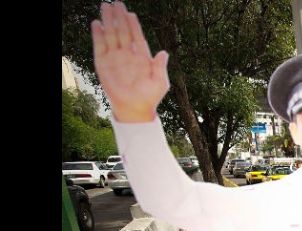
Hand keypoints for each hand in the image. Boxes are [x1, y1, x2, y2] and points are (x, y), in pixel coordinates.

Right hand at [91, 1, 169, 121]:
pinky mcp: (103, 63)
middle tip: (116, 3)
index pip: (137, 36)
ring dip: (108, 21)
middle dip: (119, 17)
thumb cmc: (150, 97)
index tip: (130, 13)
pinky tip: (97, 24)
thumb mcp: (160, 82)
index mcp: (142, 56)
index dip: (134, 25)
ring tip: (105, 6)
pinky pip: (100, 46)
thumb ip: (160, 67)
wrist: (135, 109)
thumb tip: (164, 53)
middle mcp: (128, 54)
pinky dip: (98, 35)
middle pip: (123, 31)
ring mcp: (115, 58)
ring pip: (111, 35)